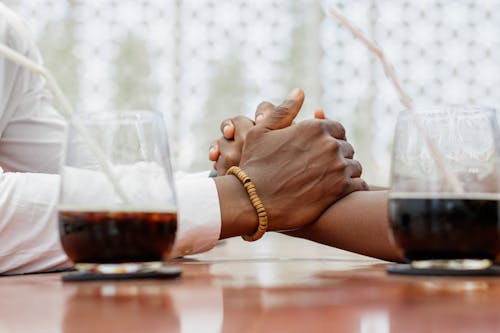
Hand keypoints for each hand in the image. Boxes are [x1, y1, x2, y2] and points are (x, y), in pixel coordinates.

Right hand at [214, 88, 366, 233]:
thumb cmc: (255, 166)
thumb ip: (284, 111)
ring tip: (327, 184)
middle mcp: (329, 144)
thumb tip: (299, 91)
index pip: (337, 130)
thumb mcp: (262, 132)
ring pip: (354, 167)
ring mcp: (337, 167)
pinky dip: (351, 189)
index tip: (318, 154)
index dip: (328, 141)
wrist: (254, 201)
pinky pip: (359, 185)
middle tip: (320, 171)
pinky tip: (336, 194)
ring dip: (345, 174)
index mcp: (314, 127)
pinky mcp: (341, 189)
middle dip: (336, 158)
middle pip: (346, 148)